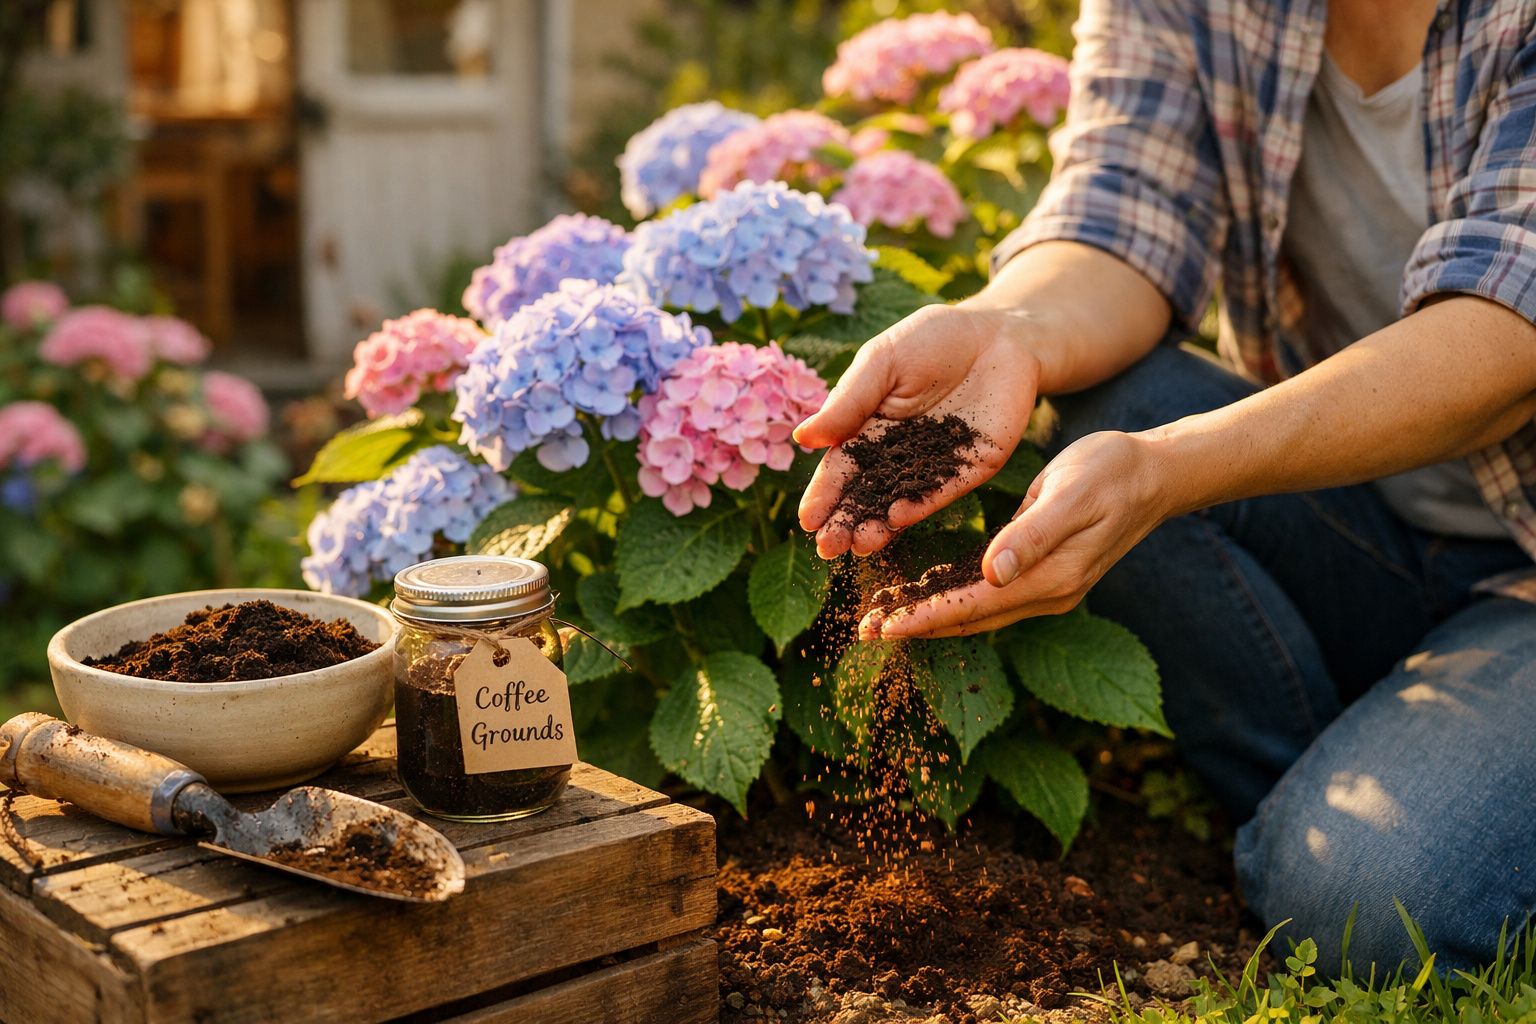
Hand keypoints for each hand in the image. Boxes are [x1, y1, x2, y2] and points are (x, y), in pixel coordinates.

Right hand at [794, 303, 1041, 557]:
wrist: (999, 334)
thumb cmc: (931, 340)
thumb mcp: (882, 362)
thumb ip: (848, 401)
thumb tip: (802, 438)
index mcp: (867, 430)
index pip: (840, 470)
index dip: (824, 496)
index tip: (808, 520)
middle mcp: (897, 455)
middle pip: (866, 496)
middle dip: (846, 522)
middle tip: (828, 549)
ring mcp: (933, 465)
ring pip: (900, 502)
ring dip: (878, 526)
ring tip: (859, 545)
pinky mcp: (970, 468)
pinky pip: (942, 492)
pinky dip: (920, 506)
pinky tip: (897, 519)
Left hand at [859, 430, 1172, 638]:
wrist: (1156, 472)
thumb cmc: (1112, 471)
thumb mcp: (1070, 492)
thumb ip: (1033, 535)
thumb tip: (995, 575)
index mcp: (1051, 576)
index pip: (973, 606)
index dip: (925, 617)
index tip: (882, 626)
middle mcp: (1048, 593)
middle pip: (970, 619)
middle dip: (917, 625)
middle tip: (865, 630)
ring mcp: (1049, 588)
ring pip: (978, 612)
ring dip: (932, 617)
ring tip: (885, 618)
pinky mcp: (1046, 575)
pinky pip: (991, 596)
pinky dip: (955, 598)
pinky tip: (927, 593)